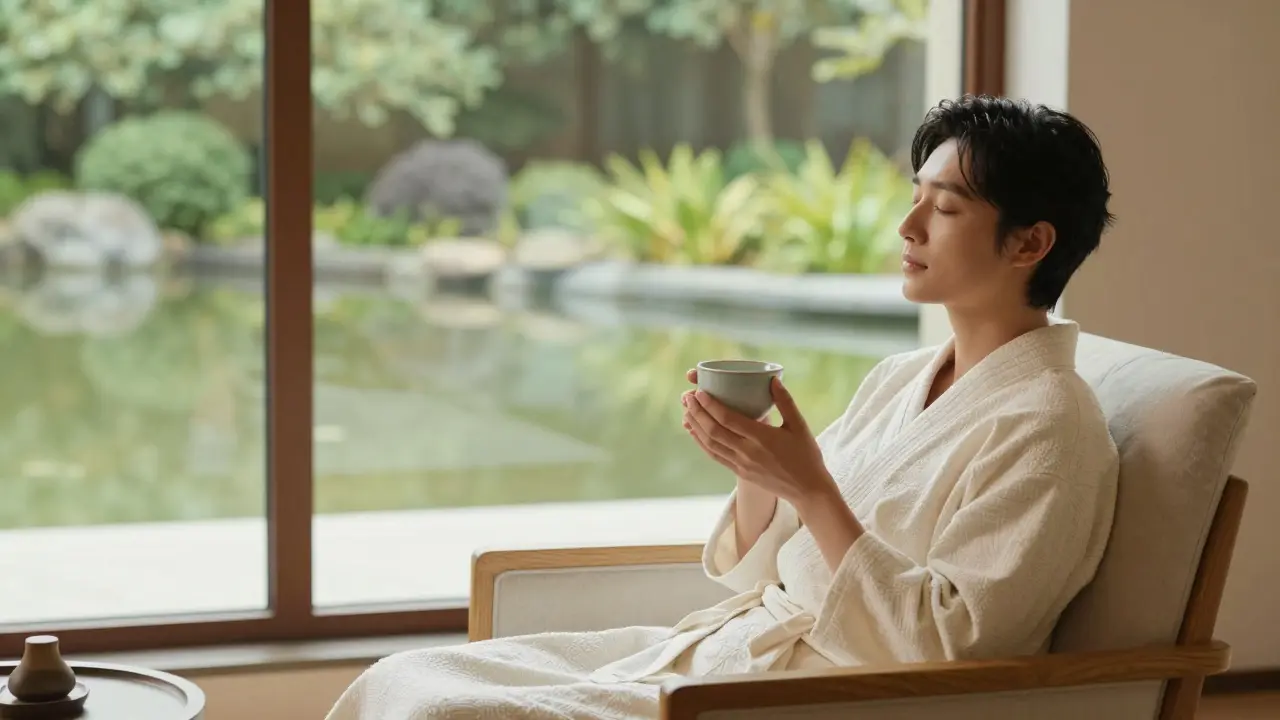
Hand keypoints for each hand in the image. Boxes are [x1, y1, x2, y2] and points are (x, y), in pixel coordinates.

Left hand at [681, 374, 836, 509]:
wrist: (807, 490)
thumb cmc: (806, 455)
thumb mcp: (799, 426)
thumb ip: (785, 402)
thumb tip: (773, 379)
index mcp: (762, 438)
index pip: (728, 419)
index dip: (710, 405)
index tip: (699, 392)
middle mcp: (747, 452)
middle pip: (713, 430)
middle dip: (697, 412)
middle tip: (686, 397)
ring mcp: (741, 464)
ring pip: (710, 444)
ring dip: (695, 426)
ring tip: (686, 411)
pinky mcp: (739, 473)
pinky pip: (715, 456)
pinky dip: (701, 443)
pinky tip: (694, 432)